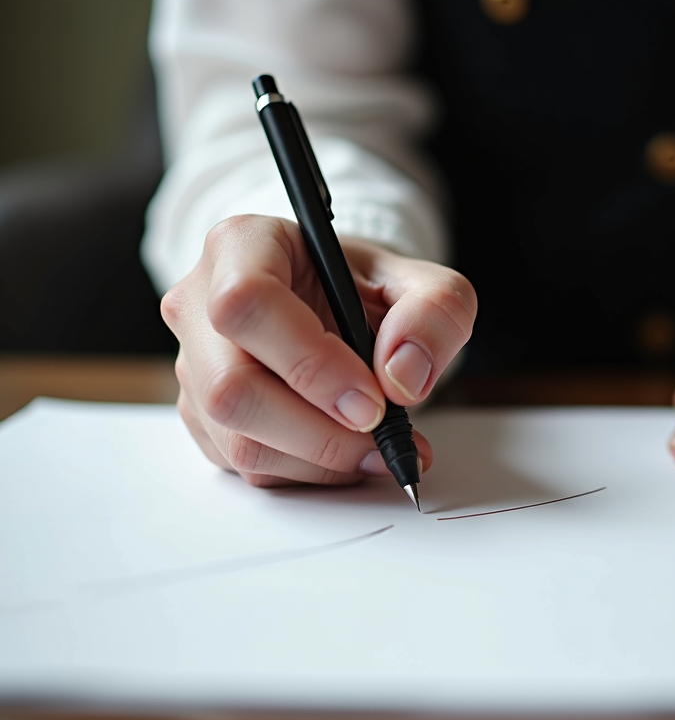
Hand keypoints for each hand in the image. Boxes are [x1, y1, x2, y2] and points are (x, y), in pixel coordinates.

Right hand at [161, 215, 475, 485]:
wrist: (339, 307)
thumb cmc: (367, 288)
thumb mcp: (425, 282)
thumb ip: (435, 313)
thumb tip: (403, 376)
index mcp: (242, 246)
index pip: (248, 304)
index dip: (310, 363)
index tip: (372, 401)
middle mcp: (200, 304)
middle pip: (232, 388)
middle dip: (320, 431)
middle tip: (383, 436)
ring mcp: (194, 366)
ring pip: (239, 440)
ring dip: (321, 461)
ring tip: (380, 450)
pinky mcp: (203, 418)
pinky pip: (245, 466)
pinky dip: (308, 473)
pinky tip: (349, 453)